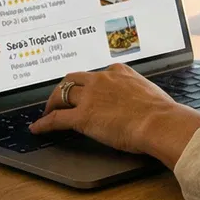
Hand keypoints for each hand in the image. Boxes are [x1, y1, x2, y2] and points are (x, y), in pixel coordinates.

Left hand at [30, 63, 199, 165]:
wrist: (159, 121)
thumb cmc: (160, 112)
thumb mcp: (148, 93)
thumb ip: (137, 93)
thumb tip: (139, 104)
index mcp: (119, 72)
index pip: (95, 74)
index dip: (87, 83)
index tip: (85, 89)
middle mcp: (101, 80)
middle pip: (72, 79)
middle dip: (63, 88)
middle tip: (59, 98)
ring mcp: (90, 97)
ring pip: (61, 94)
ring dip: (52, 103)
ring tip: (48, 111)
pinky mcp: (82, 117)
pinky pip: (56, 118)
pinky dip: (44, 123)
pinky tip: (38, 128)